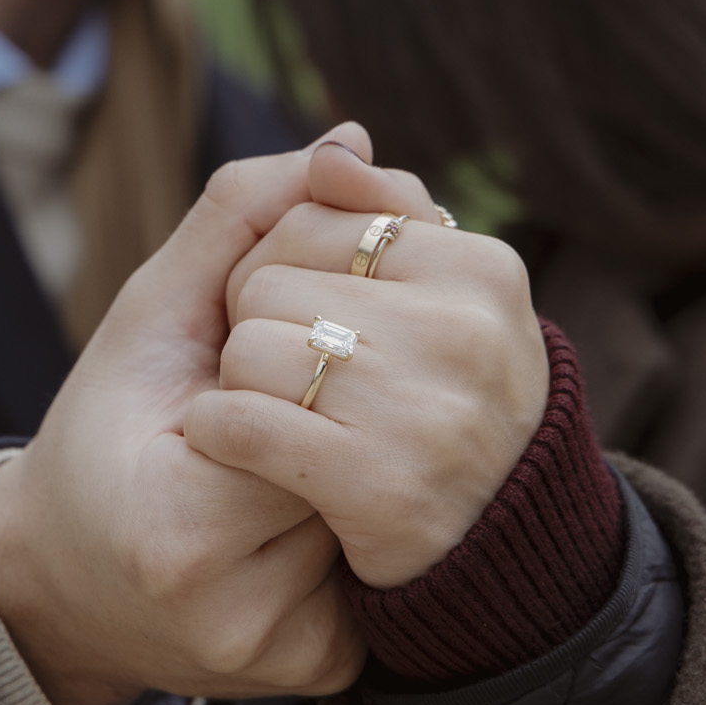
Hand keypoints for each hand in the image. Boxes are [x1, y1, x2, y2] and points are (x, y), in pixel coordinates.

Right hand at [0, 127, 372, 704]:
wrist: (64, 582)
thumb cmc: (107, 428)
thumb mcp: (150, 315)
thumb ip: (244, 220)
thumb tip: (352, 143)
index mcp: (183, 527)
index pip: (317, 394)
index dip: (312, 344)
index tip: (276, 341)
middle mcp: (236, 612)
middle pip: (360, 450)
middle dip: (343, 399)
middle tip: (304, 389)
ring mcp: (282, 657)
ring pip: (378, 505)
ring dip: (357, 456)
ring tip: (296, 450)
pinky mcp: (317, 672)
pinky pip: (379, 571)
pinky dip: (358, 523)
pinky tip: (308, 508)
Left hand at [183, 139, 549, 588]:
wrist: (468, 560)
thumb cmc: (425, 407)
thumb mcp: (419, 298)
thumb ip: (371, 211)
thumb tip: (338, 144)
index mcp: (486, 273)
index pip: (319, 217)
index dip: (287, 264)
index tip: (318, 316)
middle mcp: (469, 336)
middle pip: (275, 280)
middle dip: (260, 324)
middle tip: (304, 380)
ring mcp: (429, 414)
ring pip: (254, 349)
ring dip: (240, 386)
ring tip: (288, 421)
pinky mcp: (379, 489)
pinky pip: (241, 422)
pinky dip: (219, 435)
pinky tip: (239, 454)